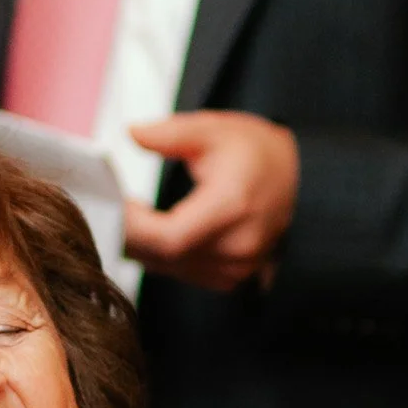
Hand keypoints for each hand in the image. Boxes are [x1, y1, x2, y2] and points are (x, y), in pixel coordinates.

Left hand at [122, 111, 299, 291]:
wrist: (302, 180)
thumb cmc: (259, 153)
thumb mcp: (214, 129)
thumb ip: (169, 133)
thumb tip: (132, 133)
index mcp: (232, 208)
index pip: (169, 238)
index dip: (133, 227)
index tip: (113, 202)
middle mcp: (237, 246)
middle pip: (164, 257)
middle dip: (128, 234)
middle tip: (106, 207)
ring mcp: (237, 268)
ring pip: (170, 269)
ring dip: (142, 246)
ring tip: (123, 215)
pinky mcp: (233, 277)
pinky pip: (183, 273)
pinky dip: (161, 256)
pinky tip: (150, 232)